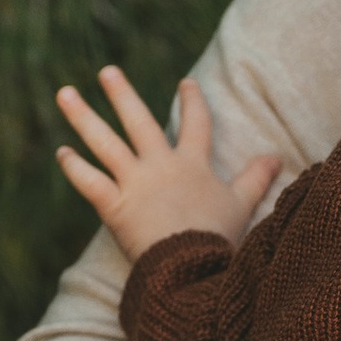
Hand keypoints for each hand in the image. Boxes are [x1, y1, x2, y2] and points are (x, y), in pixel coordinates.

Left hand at [57, 66, 278, 259]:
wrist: (193, 269)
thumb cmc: (219, 239)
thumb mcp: (242, 206)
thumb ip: (256, 178)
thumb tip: (278, 157)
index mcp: (193, 165)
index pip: (195, 124)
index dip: (192, 102)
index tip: (186, 83)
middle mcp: (160, 166)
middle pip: (138, 122)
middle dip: (122, 94)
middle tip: (107, 71)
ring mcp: (135, 184)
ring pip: (105, 143)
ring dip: (83, 117)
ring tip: (65, 93)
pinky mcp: (114, 206)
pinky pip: (90, 182)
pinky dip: (75, 167)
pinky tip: (62, 151)